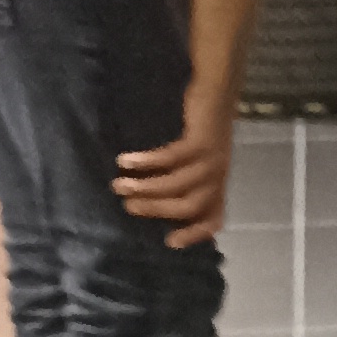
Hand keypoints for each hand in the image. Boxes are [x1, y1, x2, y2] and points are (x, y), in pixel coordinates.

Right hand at [114, 95, 237, 248]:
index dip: (195, 234)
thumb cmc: (201, 130)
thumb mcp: (198, 162)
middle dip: (156, 209)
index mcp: (217, 187)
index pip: (213, 220)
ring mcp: (211, 160)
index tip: (169, 242)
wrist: (216, 93)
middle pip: (188, 206)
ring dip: (145, 187)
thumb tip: (151, 201)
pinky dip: (146, 161)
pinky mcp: (201, 141)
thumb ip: (185, 182)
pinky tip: (125, 161)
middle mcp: (216, 178)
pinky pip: (170, 158)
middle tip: (127, 206)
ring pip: (177, 184)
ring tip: (119, 185)